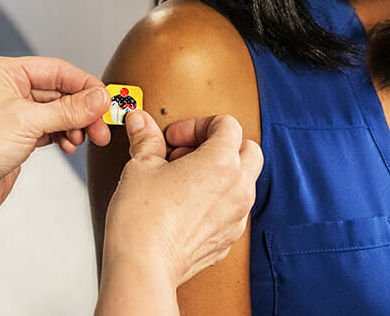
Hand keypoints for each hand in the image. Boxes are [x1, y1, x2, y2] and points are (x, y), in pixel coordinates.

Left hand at [0, 56, 110, 217]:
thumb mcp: (28, 122)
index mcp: (2, 71)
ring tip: (86, 138)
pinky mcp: (18, 134)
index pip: (55, 70)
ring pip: (57, 111)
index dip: (83, 84)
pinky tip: (70, 145)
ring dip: (75, 124)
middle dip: (82, 109)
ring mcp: (13, 111)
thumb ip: (69, 110)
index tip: (105, 99)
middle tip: (101, 126)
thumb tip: (100, 98)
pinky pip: (51, 128)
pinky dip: (64, 135)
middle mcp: (7, 87)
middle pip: (59, 91)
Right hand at [98, 111, 261, 310]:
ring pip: (244, 181)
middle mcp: (238, 189)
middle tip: (186, 154)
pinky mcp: (228, 239)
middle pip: (248, 150)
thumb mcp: (141, 166)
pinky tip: (185, 206)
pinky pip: (233, 210)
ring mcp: (237, 217)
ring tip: (184, 180)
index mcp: (222, 162)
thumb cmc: (143, 219)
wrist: (143, 266)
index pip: (227, 124)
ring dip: (221, 173)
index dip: (197, 125)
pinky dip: (217, 201)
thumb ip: (147, 139)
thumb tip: (141, 123)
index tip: (175, 138)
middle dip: (219, 145)